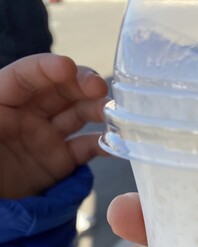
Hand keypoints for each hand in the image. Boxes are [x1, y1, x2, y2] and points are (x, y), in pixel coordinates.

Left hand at [0, 53, 107, 198]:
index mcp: (0, 102)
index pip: (23, 77)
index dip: (45, 68)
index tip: (67, 67)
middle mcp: (26, 114)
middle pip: (56, 90)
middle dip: (80, 84)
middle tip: (99, 88)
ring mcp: (46, 137)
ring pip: (76, 114)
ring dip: (97, 110)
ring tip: (115, 114)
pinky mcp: (60, 161)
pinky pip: (86, 148)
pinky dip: (104, 144)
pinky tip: (119, 143)